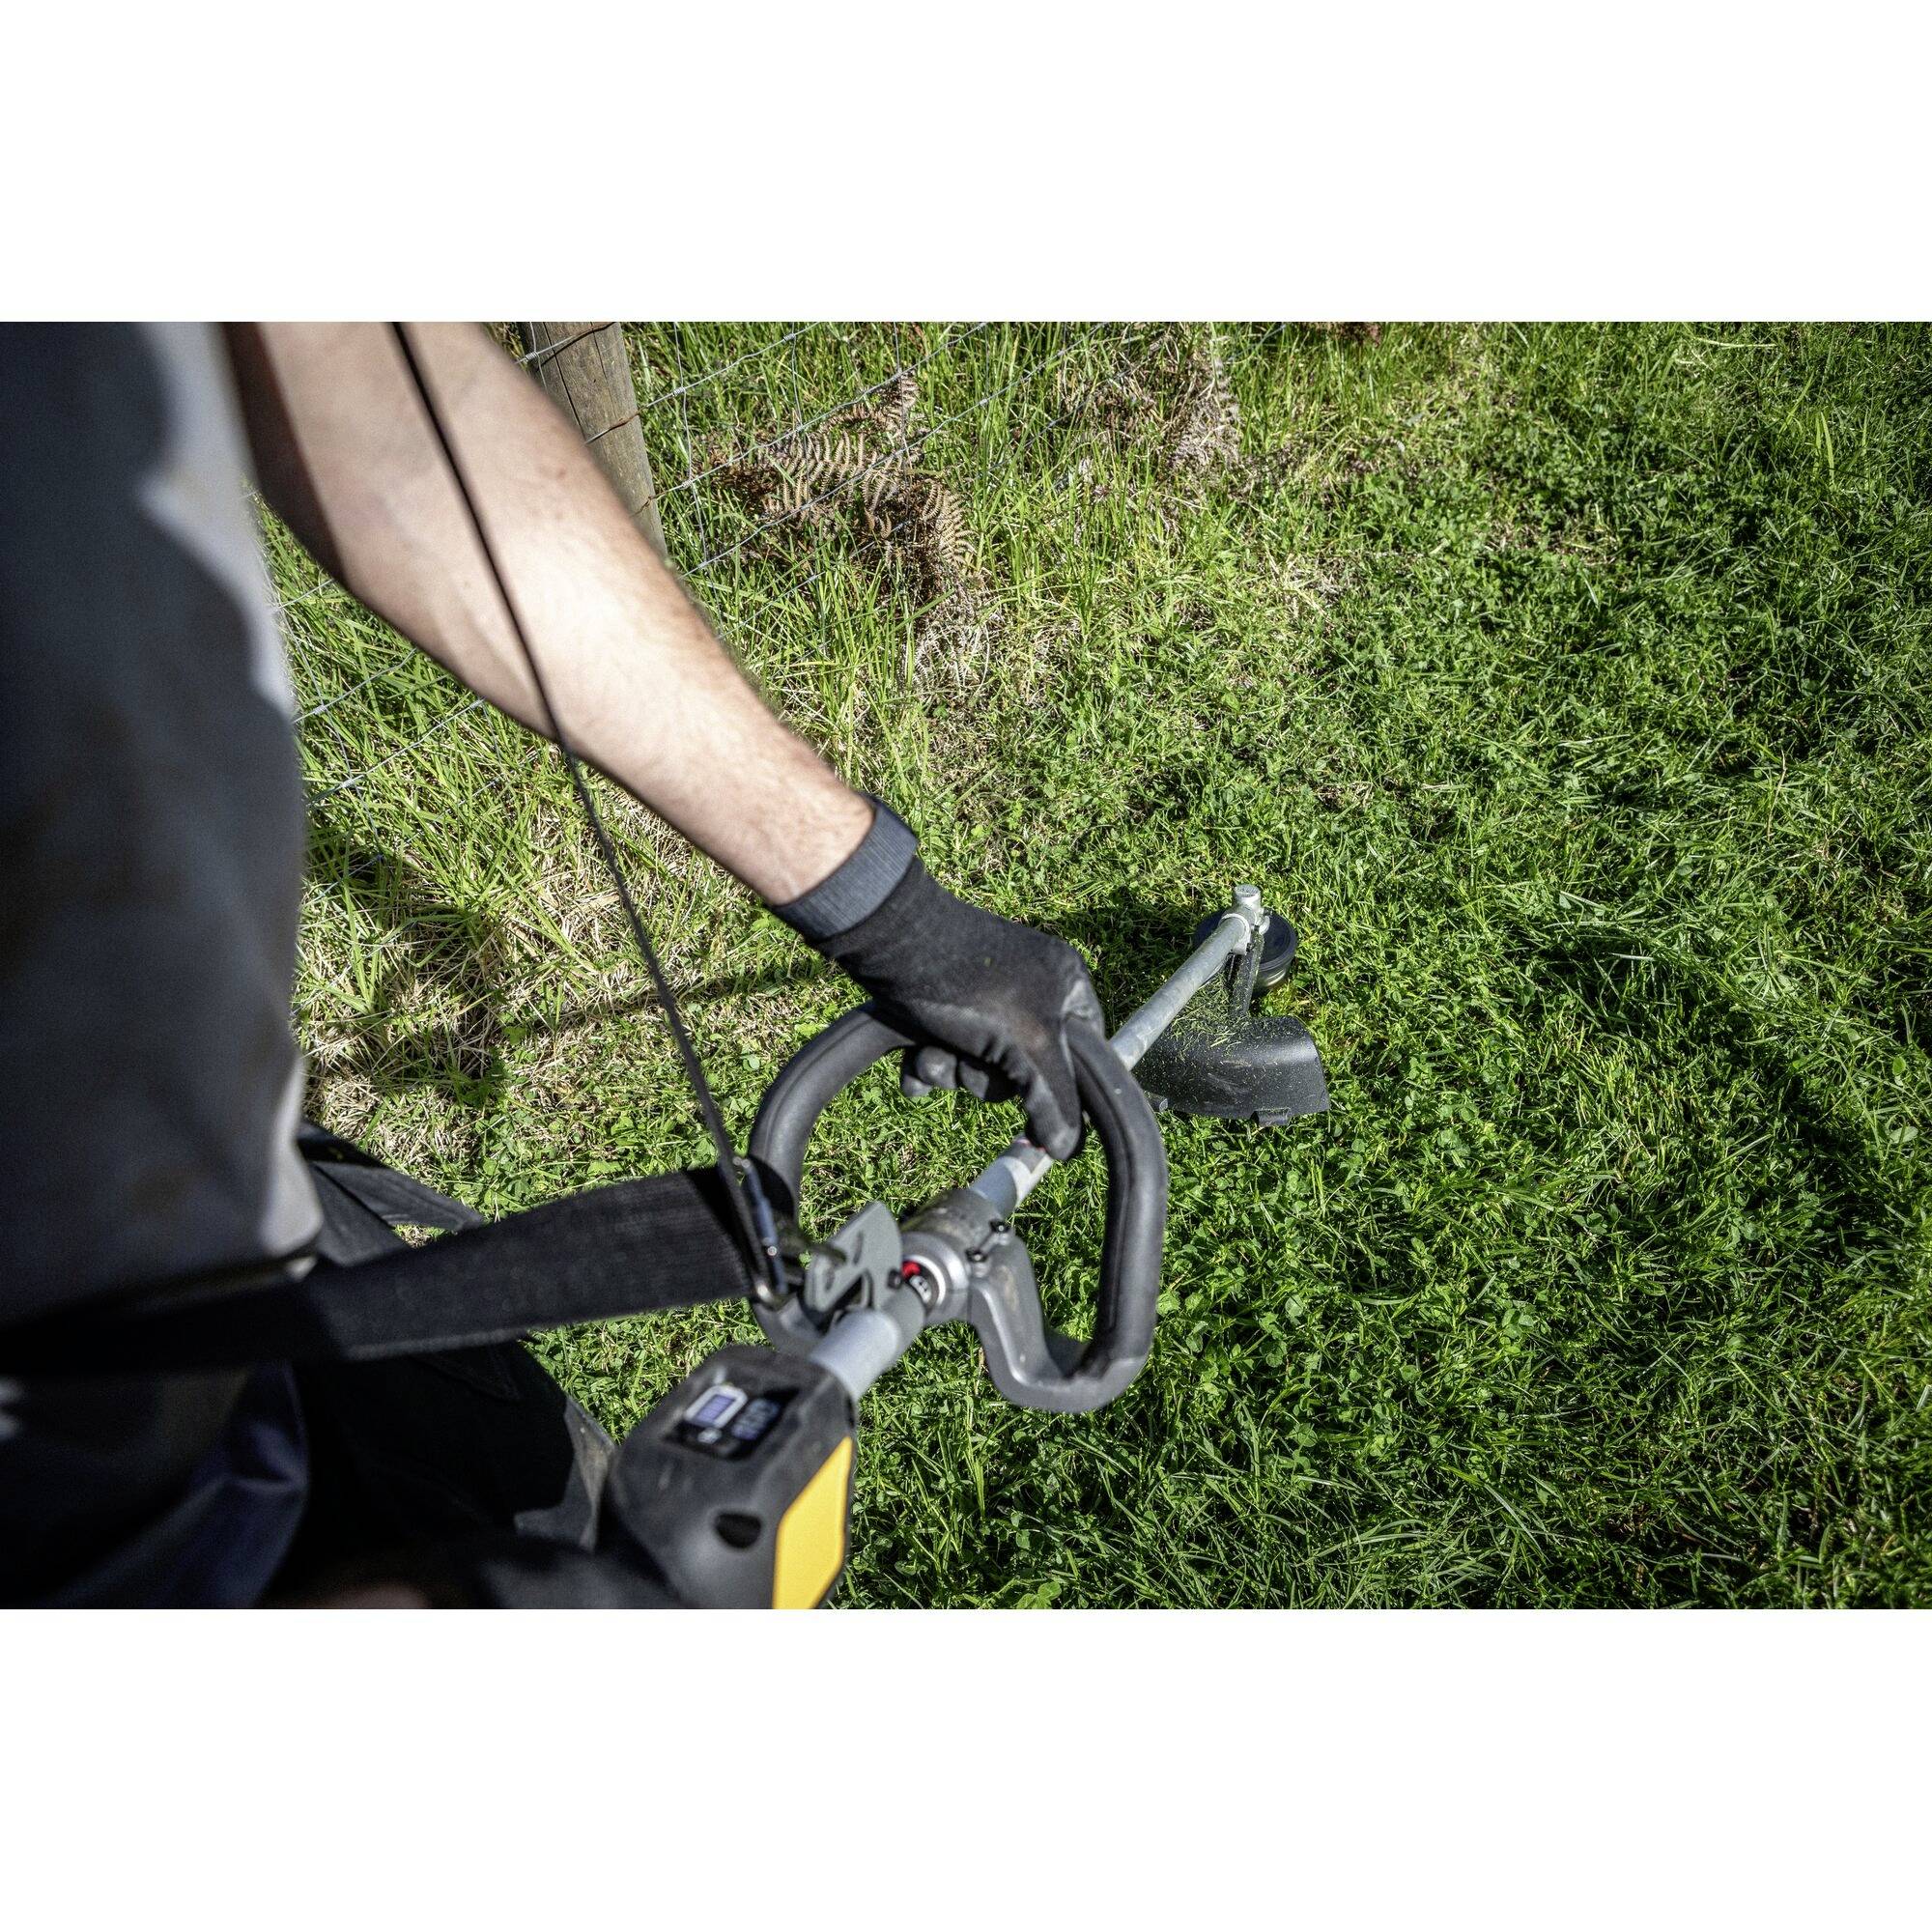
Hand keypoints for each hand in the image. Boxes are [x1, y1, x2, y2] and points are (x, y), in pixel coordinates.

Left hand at [815, 858, 1104, 1160]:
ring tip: (932, 1051)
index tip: (1041, 1114)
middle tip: (971, 1059)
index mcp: (1066, 985)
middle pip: (1025, 1070)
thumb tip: (1065, 1146)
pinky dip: (927, 1064)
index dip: (1062, 1087)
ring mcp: (984, 998)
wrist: (887, 942)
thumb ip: (1054, 1096)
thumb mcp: (1026, 1043)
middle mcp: (1030, 989)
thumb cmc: (967, 983)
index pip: (1085, 1054)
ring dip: (952, 1071)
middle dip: (986, 1076)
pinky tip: (912, 1059)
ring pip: (979, 1068)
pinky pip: (946, 1056)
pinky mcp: (943, 1005)